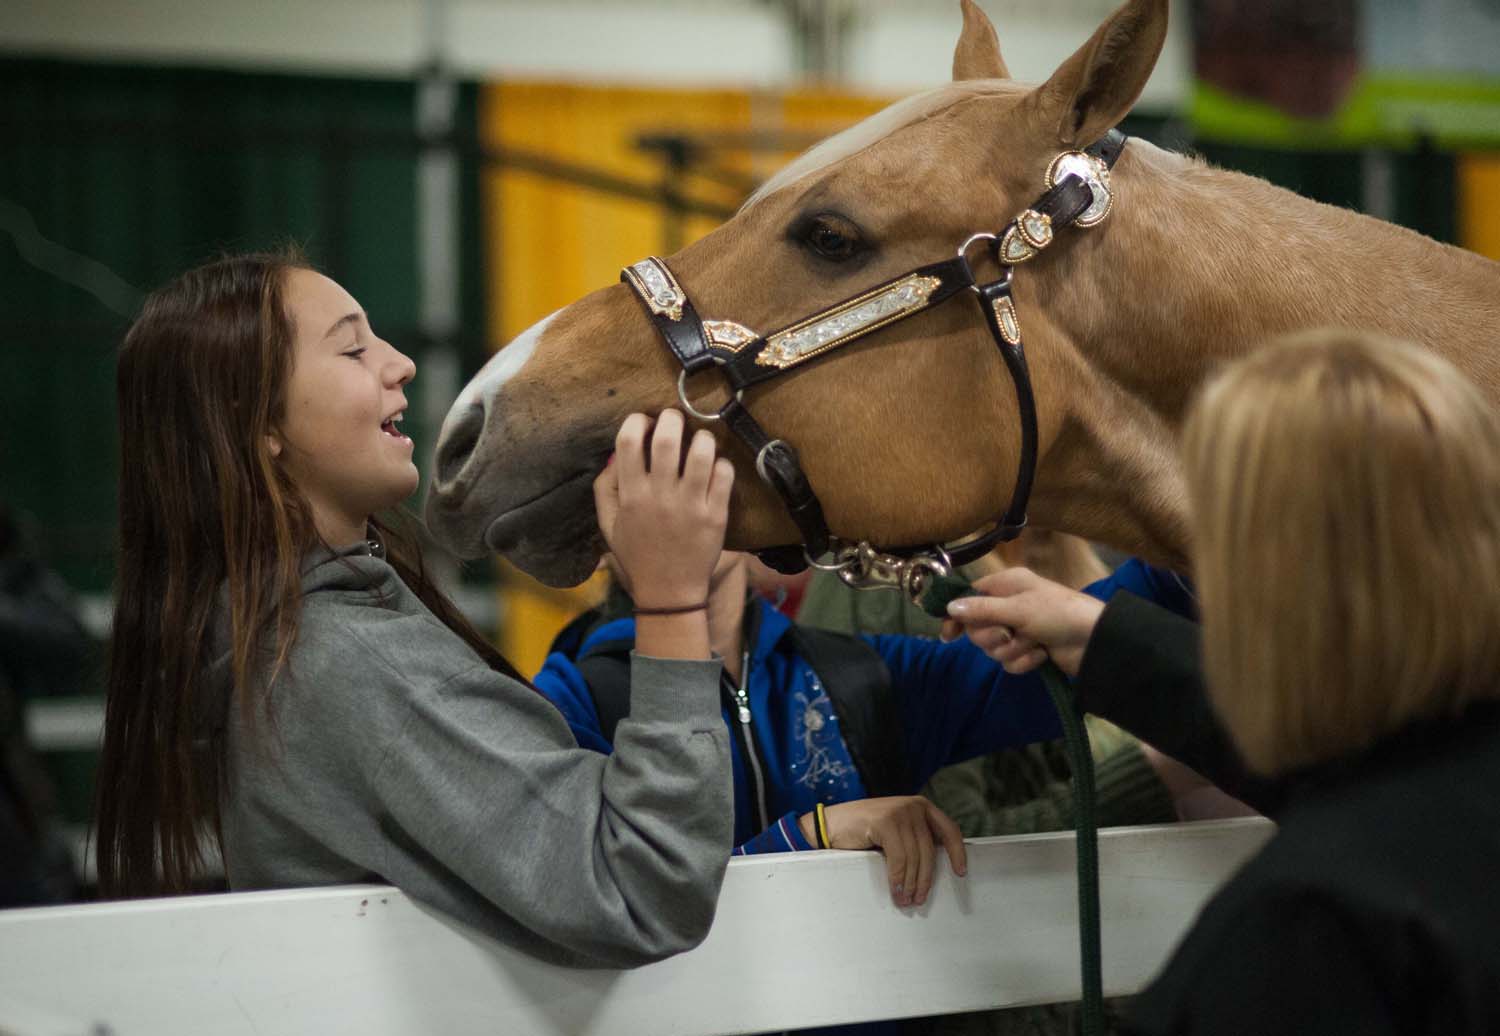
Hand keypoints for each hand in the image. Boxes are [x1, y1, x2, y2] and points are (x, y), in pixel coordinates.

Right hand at [594, 409, 733, 609]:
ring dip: (701, 438)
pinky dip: (720, 463)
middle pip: (666, 439)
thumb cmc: (637, 555)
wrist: (669, 592)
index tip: (644, 422)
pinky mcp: (715, 515)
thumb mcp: (608, 524)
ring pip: (701, 452)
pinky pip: (723, 474)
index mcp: (631, 495)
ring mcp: (690, 505)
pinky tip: (714, 467)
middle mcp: (660, 496)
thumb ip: (605, 487)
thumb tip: (614, 454)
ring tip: (699, 441)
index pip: (628, 442)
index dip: (637, 422)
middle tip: (675, 419)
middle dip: (672, 418)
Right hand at [799, 796, 966, 906]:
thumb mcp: (896, 830)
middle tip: (919, 899)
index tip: (961, 872)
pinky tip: (896, 891)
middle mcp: (913, 806)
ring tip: (906, 900)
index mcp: (920, 806)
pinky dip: (898, 878)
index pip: (949, 829)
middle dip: (926, 878)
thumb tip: (934, 868)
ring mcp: (899, 811)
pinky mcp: (885, 821)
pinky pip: (898, 858)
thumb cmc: (862, 832)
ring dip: (911, 883)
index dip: (957, 852)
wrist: (829, 825)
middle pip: (929, 850)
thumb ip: (914, 838)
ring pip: (915, 857)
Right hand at [940, 567, 1103, 677]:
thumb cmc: (1057, 613)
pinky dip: (1025, 660)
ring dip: (1013, 649)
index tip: (949, 635)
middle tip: (1008, 634)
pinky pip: (1010, 661)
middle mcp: (1009, 606)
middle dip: (993, 636)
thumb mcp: (1017, 608)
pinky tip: (1041, 655)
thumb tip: (949, 607)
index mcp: (1006, 586)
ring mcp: (1020, 629)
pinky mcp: (1029, 650)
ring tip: (1033, 643)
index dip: (958, 616)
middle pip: (978, 628)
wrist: (1095, 641)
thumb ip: (981, 609)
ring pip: (994, 648)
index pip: (970, 598)